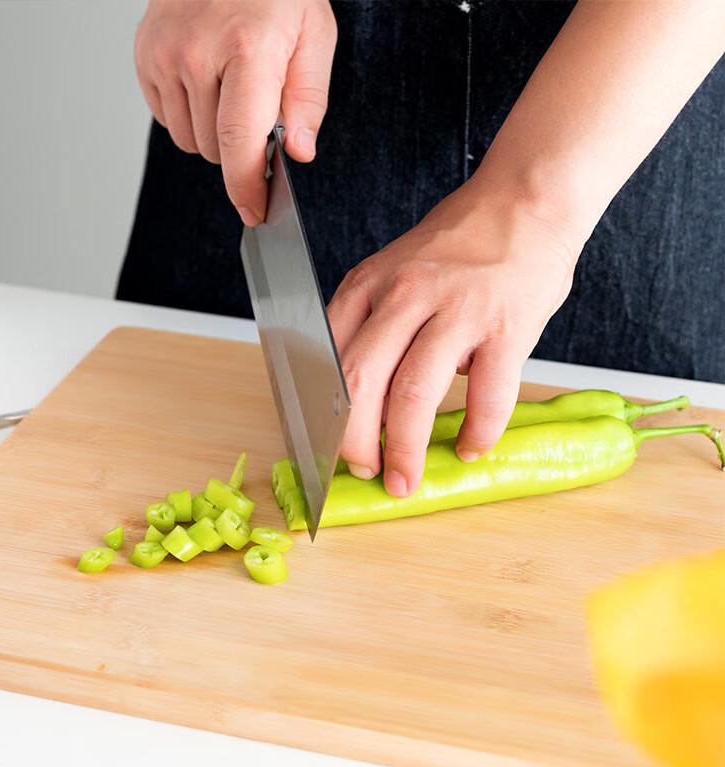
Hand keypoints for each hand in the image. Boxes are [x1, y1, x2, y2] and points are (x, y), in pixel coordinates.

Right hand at [135, 0, 336, 225]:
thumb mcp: (314, 35)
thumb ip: (308, 99)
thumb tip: (297, 153)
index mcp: (246, 49)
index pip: (238, 140)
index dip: (245, 187)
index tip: (253, 213)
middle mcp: (196, 53)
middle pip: (215, 150)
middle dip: (239, 148)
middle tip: (256, 111)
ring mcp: (163, 54)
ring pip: (188, 141)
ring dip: (212, 135)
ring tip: (230, 91)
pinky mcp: (145, 56)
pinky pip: (166, 119)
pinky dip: (188, 115)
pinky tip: (205, 82)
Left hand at [327, 175, 581, 496]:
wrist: (526, 203)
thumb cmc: (459, 245)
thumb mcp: (395, 271)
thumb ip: (374, 324)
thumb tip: (362, 399)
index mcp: (368, 285)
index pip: (327, 360)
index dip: (323, 414)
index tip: (328, 448)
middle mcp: (405, 295)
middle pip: (359, 384)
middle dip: (355, 443)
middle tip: (365, 473)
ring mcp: (456, 310)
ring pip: (413, 396)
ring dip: (405, 451)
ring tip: (406, 480)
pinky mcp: (506, 327)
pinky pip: (486, 396)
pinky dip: (476, 433)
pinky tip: (470, 446)